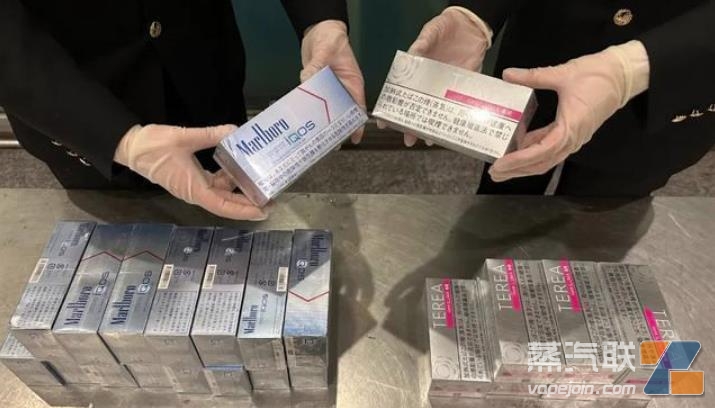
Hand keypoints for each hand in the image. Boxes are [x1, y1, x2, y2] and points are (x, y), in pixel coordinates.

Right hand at [114, 124, 267, 219]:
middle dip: (248, 202)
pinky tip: (239, 168)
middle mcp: (195, 192)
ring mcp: (193, 186)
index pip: (223, 206)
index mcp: (194, 189)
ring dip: (239, 190)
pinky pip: (214, 182)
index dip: (244, 210)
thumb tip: (234, 130)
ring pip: (221, 192)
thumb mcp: (184, 137)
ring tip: (260, 184)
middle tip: (271, 199)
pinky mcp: (191, 178)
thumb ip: (211, 135)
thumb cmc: (153, 146)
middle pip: (226, 203)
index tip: (263, 211)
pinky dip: (228, 178)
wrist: (129, 146)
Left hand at [301, 20, 365, 143]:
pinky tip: (304, 119)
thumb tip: (307, 78)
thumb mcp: (325, 50)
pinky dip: (310, 110)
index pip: (358, 107)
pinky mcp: (317, 87)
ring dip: (323, 122)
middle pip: (342, 113)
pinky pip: (314, 101)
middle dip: (338, 128)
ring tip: (316, 136)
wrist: (319, 30)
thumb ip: (316, 65)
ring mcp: (329, 89)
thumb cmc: (331, 38)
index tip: (355, 137)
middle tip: (331, 143)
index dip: (357, 124)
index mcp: (352, 82)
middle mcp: (342, 89)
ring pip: (327, 110)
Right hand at [397, 6, 492, 146]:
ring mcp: (446, 87)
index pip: (401, 93)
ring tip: (427, 140)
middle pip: (419, 108)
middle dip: (412, 125)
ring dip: (432, 126)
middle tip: (408, 139)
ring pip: (437, 111)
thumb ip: (422, 44)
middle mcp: (430, 83)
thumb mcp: (430, 33)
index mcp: (418, 72)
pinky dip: (453, 117)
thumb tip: (413, 54)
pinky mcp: (464, 86)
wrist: (470, 26)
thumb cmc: (445, 28)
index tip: (384, 123)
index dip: (392, 108)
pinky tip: (450, 127)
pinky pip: (458, 105)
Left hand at [489, 41, 649, 181]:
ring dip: (525, 165)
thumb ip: (533, 76)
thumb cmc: (597, 74)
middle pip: (541, 163)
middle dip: (517, 170)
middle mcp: (572, 140)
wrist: (625, 74)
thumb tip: (507, 74)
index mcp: (569, 128)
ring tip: (503, 167)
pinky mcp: (573, 133)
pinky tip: (518, 147)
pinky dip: (534, 151)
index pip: (540, 152)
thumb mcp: (562, 73)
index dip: (518, 161)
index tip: (499, 165)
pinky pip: (551, 148)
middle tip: (494, 173)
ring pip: (546, 159)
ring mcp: (574, 139)